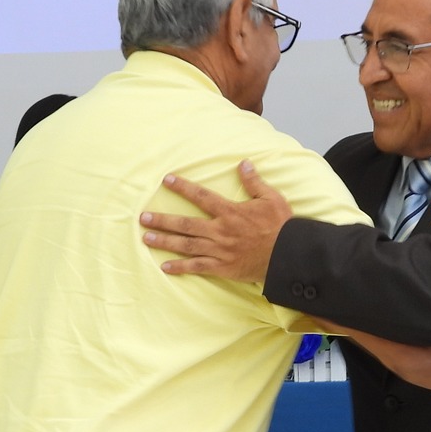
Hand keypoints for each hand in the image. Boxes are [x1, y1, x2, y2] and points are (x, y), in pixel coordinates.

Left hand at [139, 161, 291, 282]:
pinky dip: (180, 267)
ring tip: (146, 238)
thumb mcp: (271, 199)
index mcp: (230, 212)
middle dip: (163, 220)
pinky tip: (165, 266)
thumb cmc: (281, 227)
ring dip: (165, 241)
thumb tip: (244, 163)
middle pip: (185, 224)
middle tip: (143, 217)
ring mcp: (219, 250)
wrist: (287, 256)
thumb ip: (254, 182)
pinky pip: (197, 267)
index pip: (201, 197)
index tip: (167, 180)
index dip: (183, 188)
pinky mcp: (222, 267)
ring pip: (186, 245)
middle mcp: (220, 231)